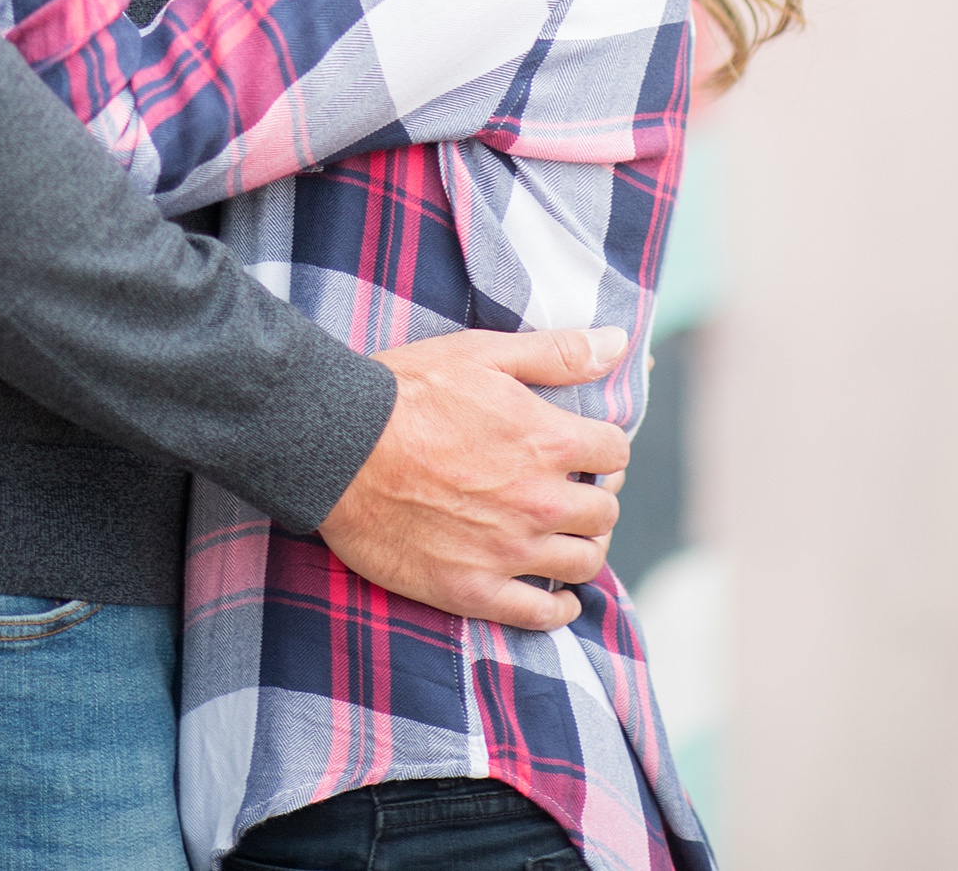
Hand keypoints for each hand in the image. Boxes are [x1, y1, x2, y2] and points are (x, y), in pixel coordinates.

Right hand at [317, 327, 630, 630]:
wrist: (339, 447)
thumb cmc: (408, 391)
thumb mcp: (482, 353)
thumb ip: (557, 352)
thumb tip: (618, 343)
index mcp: (547, 440)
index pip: (615, 452)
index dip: (605, 447)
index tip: (588, 449)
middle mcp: (539, 501)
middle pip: (605, 513)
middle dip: (597, 497)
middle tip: (575, 491)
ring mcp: (509, 551)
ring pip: (583, 563)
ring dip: (582, 547)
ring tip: (564, 536)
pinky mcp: (475, 590)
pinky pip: (542, 614)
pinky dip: (560, 607)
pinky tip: (558, 595)